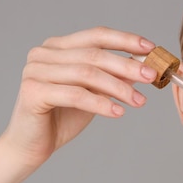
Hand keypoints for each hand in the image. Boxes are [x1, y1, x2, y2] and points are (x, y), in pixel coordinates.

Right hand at [0, 26, 157, 167]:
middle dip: (127, 66)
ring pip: (87, 74)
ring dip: (119, 87)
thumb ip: (112, 79)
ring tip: (140, 101)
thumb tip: (142, 67)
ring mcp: (35, 71)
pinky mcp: (33, 91)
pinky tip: (119, 112)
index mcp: (58, 47)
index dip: (125, 40)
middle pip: (94, 54)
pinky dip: (100, 103)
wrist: (31, 147)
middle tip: (152, 76)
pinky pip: (75, 94)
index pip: (96, 35)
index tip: (151, 48)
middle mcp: (44, 53)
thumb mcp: (94, 94)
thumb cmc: (61, 118)